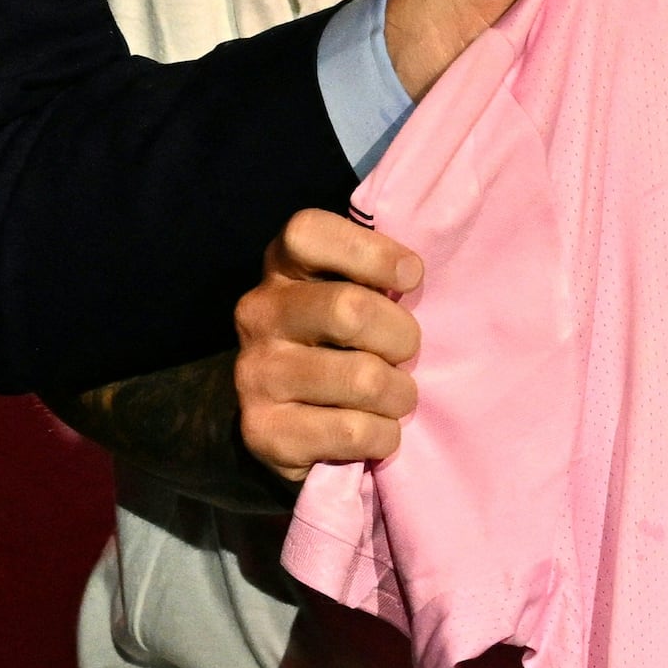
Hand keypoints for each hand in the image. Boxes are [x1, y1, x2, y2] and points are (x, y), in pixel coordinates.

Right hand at [233, 206, 426, 475]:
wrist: (286, 422)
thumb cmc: (342, 344)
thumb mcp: (353, 294)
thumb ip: (376, 276)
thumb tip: (413, 272)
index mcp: (281, 268)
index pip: (307, 232)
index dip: (372, 252)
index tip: (409, 277)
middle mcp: (258, 314)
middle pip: (348, 310)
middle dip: (401, 337)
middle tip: (407, 354)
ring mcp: (254, 374)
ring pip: (361, 379)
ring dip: (398, 394)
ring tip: (394, 398)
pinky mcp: (263, 431)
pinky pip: (353, 430)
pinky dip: (383, 435)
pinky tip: (375, 431)